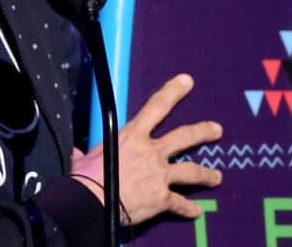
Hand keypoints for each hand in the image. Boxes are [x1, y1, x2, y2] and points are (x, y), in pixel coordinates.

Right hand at [70, 73, 222, 223]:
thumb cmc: (85, 176)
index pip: (156, 107)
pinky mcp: (162, 198)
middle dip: (203, 132)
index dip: (173, 92)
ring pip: (191, 171)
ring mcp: (160, 175)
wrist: (90, 202)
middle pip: (184, 137)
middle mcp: (151, 151)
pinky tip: (196, 212)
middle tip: (218, 130)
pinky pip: (180, 204)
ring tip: (217, 176)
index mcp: (133, 135)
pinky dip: (188, 209)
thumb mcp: (83, 158)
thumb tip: (73, 152)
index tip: (187, 81)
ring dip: (206, 174)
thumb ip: (83, 154)